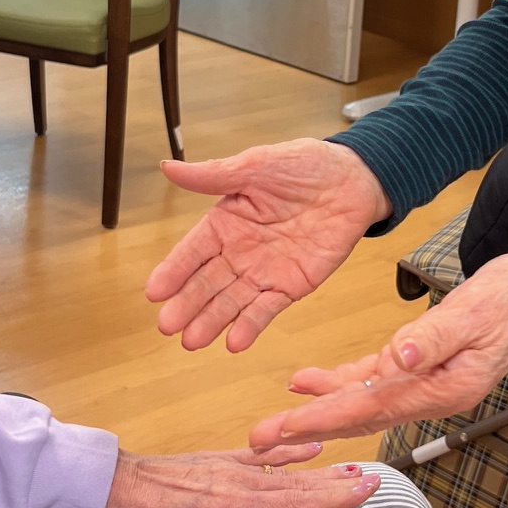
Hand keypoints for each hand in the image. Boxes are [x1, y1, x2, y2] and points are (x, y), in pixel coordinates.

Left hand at [101, 445, 381, 507]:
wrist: (119, 485)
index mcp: (237, 507)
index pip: (297, 504)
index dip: (333, 500)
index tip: (364, 492)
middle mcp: (241, 483)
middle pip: (300, 485)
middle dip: (338, 484)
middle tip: (373, 480)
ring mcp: (233, 468)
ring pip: (287, 470)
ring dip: (322, 469)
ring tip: (353, 467)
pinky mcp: (221, 460)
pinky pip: (263, 454)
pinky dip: (288, 450)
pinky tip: (309, 447)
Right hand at [146, 139, 390, 352]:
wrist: (353, 179)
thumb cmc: (303, 165)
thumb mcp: (255, 165)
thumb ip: (213, 176)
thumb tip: (168, 167)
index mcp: (225, 222)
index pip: (192, 251)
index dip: (174, 271)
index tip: (154, 291)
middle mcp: (239, 251)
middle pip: (207, 282)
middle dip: (187, 304)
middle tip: (167, 326)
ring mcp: (264, 271)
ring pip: (232, 301)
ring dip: (212, 321)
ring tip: (192, 341)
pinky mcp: (292, 285)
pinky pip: (268, 308)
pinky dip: (252, 325)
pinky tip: (234, 342)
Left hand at [250, 252, 507, 449]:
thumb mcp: (476, 311)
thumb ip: (434, 336)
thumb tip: (398, 356)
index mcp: (444, 389)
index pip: (372, 407)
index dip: (325, 417)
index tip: (285, 427)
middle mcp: (431, 395)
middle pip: (359, 416)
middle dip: (308, 428)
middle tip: (258, 441)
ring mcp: (425, 384)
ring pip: (360, 403)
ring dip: (316, 411)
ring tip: (272, 422)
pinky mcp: (420, 366)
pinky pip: (372, 381)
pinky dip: (339, 383)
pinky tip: (308, 382)